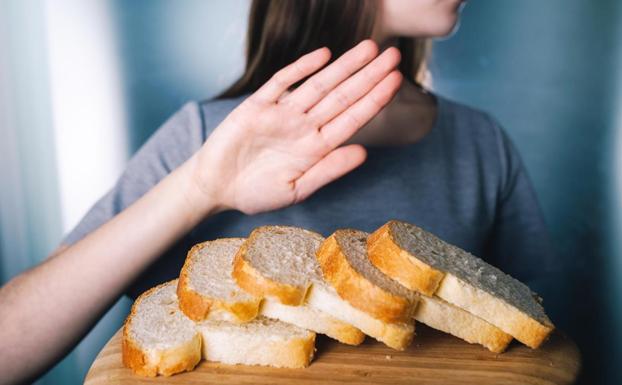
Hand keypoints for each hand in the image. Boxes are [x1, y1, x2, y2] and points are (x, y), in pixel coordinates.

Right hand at [191, 39, 401, 214]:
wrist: (215, 187)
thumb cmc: (255, 193)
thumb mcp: (296, 189)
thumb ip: (328, 171)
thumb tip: (364, 153)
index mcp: (316, 148)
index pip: (352, 119)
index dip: (375, 100)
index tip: (397, 82)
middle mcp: (304, 126)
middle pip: (342, 96)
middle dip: (369, 75)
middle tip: (394, 55)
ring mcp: (282, 114)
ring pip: (318, 84)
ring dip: (343, 66)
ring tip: (369, 48)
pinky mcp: (257, 105)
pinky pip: (282, 82)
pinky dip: (301, 68)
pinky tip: (324, 55)